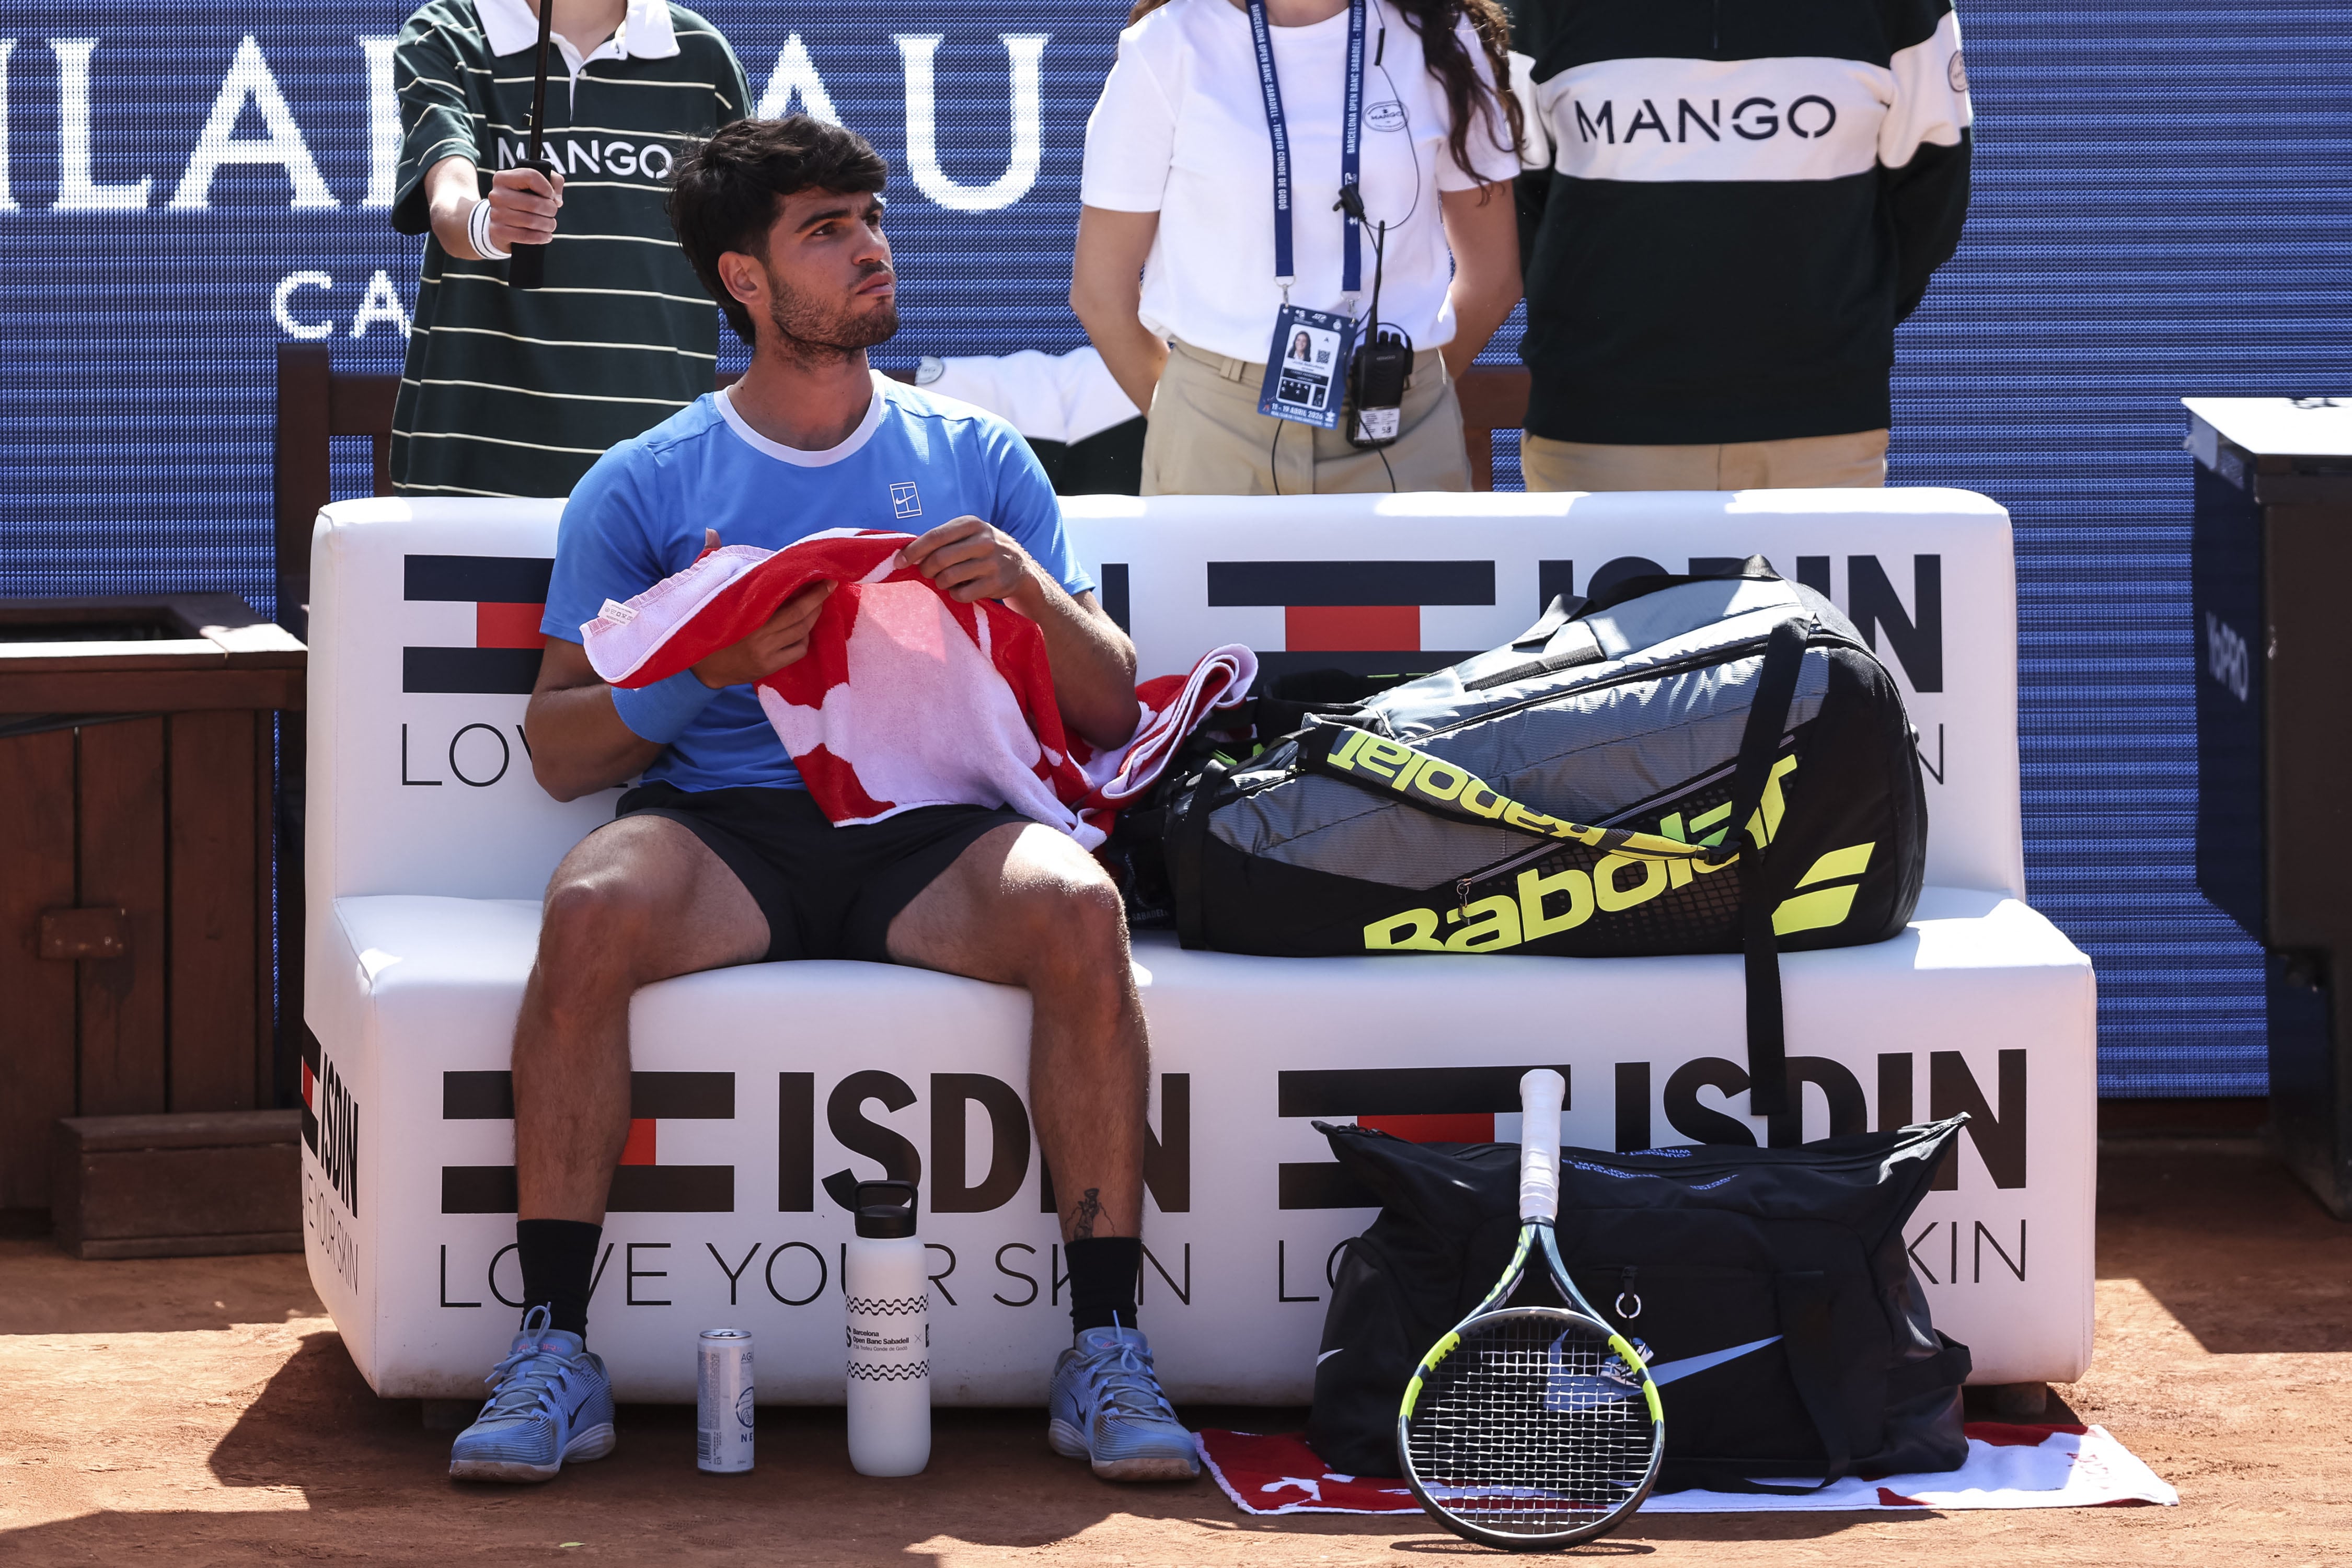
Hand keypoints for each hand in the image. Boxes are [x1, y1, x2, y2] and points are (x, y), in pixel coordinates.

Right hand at [485, 163, 564, 250]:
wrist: (503, 221)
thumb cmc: (524, 198)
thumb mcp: (537, 183)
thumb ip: (554, 181)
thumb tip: (557, 200)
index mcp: (503, 178)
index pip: (531, 177)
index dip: (547, 188)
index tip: (551, 195)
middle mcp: (497, 194)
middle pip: (534, 204)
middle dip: (551, 210)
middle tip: (552, 212)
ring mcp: (496, 213)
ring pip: (532, 221)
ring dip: (548, 225)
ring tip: (550, 224)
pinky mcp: (498, 231)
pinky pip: (526, 236)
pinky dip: (541, 237)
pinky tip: (546, 236)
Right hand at [689, 530, 835, 686]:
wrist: (697, 665)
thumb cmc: (704, 620)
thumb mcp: (707, 590)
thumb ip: (711, 557)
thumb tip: (712, 531)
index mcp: (745, 611)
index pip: (787, 599)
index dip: (811, 590)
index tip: (825, 577)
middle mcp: (758, 633)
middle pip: (799, 616)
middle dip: (817, 600)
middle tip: (827, 587)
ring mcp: (765, 652)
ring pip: (801, 632)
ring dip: (812, 618)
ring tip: (815, 605)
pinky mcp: (768, 667)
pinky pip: (798, 650)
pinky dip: (803, 639)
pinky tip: (800, 631)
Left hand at [900, 516, 1035, 605]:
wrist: (1020, 567)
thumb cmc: (983, 549)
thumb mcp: (968, 535)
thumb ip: (943, 539)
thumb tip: (905, 553)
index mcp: (972, 524)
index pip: (935, 536)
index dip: (913, 551)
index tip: (899, 562)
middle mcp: (984, 540)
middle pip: (939, 559)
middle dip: (926, 570)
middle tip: (927, 573)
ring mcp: (992, 562)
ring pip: (948, 578)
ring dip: (941, 583)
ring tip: (946, 581)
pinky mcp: (996, 583)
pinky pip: (962, 594)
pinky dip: (955, 595)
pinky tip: (961, 589)